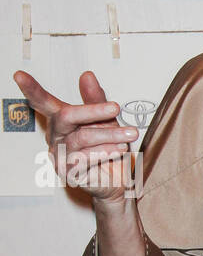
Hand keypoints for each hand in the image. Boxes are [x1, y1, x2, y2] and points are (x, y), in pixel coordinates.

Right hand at [12, 69, 139, 202]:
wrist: (118, 180)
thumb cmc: (109, 148)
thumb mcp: (106, 120)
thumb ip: (96, 99)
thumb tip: (87, 76)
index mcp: (61, 121)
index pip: (43, 102)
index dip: (31, 89)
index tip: (19, 75)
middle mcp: (56, 137)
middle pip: (66, 116)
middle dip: (93, 111)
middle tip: (115, 108)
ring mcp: (59, 155)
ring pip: (82, 138)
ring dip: (110, 134)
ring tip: (129, 134)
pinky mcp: (68, 173)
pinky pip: (86, 158)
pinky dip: (106, 151)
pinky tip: (119, 150)